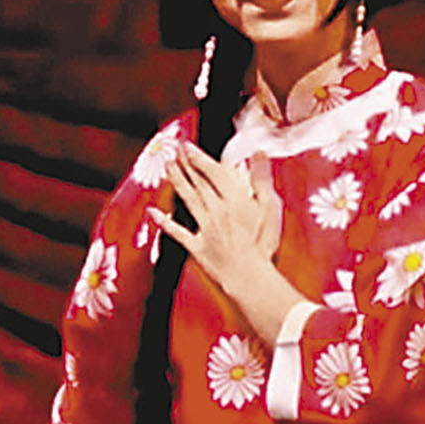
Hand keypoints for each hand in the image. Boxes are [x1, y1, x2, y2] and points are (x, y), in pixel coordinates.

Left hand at [147, 142, 283, 292]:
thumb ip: (262, 180)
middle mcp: (215, 210)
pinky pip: (177, 232)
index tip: (187, 146)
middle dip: (185, 165)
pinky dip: (164, 223)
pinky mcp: (197, 246)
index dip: (198, 157)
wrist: (249, 277)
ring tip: (167, 168)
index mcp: (234, 200)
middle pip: (198, 182)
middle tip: (174, 151)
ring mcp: (204, 228)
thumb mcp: (271, 208)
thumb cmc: (263, 245)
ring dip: (176, 182)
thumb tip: (258, 154)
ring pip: (187, 200)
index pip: (212, 172)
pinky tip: (154, 213)